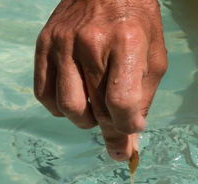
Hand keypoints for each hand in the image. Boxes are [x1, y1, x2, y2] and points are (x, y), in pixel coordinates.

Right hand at [34, 0, 166, 160]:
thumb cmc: (136, 23)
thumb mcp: (153, 59)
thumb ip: (142, 103)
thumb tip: (125, 147)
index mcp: (127, 43)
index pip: (121, 103)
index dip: (128, 126)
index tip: (133, 127)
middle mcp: (91, 43)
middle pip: (96, 110)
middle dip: (110, 126)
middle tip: (116, 121)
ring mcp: (63, 44)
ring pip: (68, 108)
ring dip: (84, 120)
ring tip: (95, 108)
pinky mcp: (44, 44)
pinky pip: (44, 95)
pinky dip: (60, 108)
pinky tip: (75, 97)